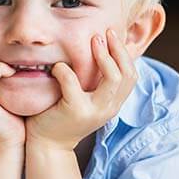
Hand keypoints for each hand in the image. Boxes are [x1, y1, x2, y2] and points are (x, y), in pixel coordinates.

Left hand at [26, 28, 137, 151]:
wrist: (47, 145)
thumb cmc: (63, 115)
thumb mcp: (85, 98)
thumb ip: (94, 82)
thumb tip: (100, 48)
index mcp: (113, 103)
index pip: (132, 75)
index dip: (124, 53)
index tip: (112, 35)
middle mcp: (109, 108)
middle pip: (127, 75)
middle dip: (117, 50)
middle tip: (103, 34)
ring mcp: (95, 111)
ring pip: (113, 79)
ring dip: (103, 56)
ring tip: (92, 41)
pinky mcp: (75, 111)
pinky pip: (73, 83)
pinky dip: (65, 70)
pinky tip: (57, 66)